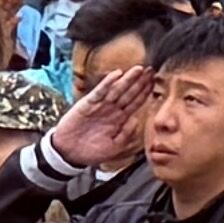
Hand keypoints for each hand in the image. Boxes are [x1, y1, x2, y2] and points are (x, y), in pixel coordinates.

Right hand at [44, 62, 161, 173]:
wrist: (68, 153)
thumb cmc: (91, 151)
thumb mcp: (113, 147)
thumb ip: (125, 134)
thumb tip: (136, 120)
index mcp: (119, 119)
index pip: (135, 103)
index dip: (145, 93)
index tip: (154, 83)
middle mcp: (111, 110)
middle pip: (129, 93)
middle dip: (140, 82)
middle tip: (151, 70)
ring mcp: (100, 105)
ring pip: (117, 90)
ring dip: (128, 79)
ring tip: (139, 69)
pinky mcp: (87, 104)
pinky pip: (100, 92)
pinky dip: (108, 83)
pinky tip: (116, 74)